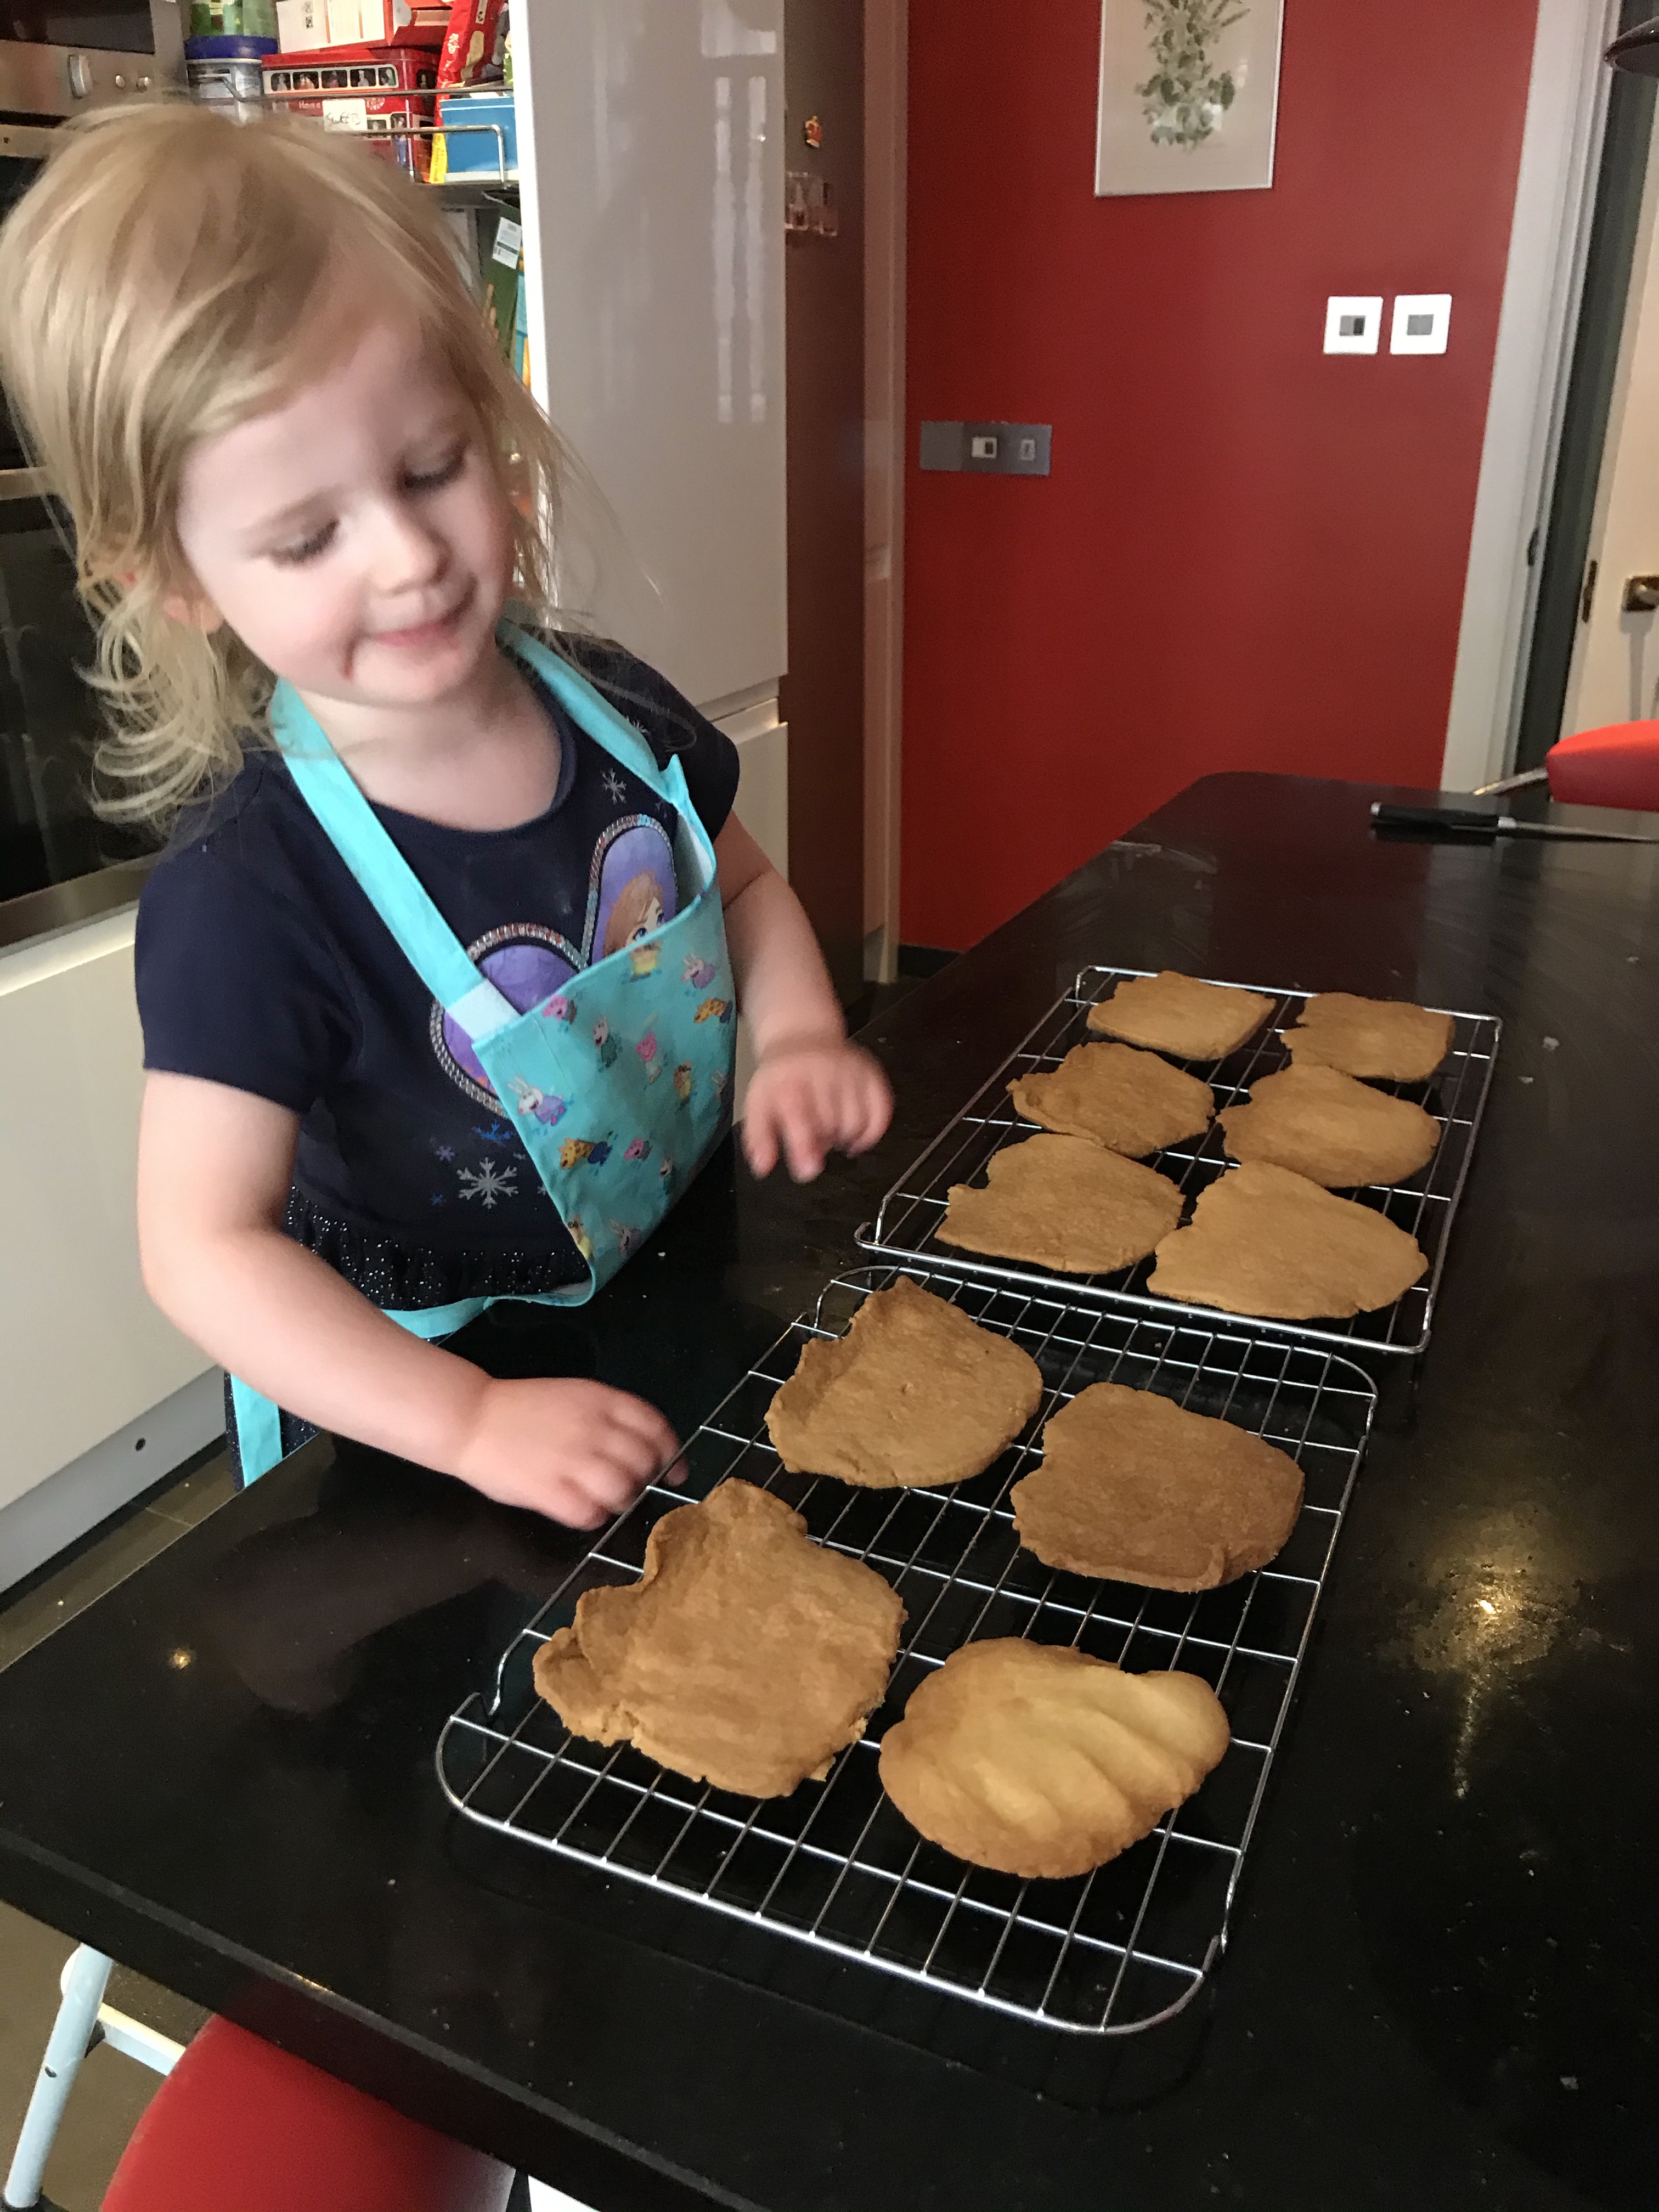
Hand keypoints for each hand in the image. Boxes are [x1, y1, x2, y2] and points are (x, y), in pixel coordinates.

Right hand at [452, 1376, 681, 1528]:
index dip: (672, 1453)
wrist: (471, 1417)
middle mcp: (594, 1428)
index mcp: (601, 1400)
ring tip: (606, 1501)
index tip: (676, 1471)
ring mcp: (572, 1460)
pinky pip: (589, 1515)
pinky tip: (582, 1511)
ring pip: (622, 1491)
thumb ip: (608, 1416)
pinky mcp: (549, 1491)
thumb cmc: (523, 1409)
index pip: (655, 1427)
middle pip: (644, 1463)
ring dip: (621, 1502)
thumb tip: (644, 1446)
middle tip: (632, 1488)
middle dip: (645, 1480)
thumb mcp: (575, 1395)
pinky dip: (594, 1518)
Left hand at [742, 1038, 892, 1180]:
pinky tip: (857, 1135)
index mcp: (790, 1080)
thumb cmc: (780, 1077)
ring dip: (845, 1138)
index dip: (805, 1146)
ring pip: (856, 1122)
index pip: (800, 1115)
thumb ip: (759, 1137)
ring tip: (831, 1131)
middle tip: (813, 1138)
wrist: (802, 1036)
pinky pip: (882, 1111)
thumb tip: (763, 1167)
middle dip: (821, 1143)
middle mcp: (823, 1072)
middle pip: (830, 1125)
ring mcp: (851, 1071)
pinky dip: (872, 1132)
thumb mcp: (757, 1104)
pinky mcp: (871, 1073)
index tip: (808, 1171)